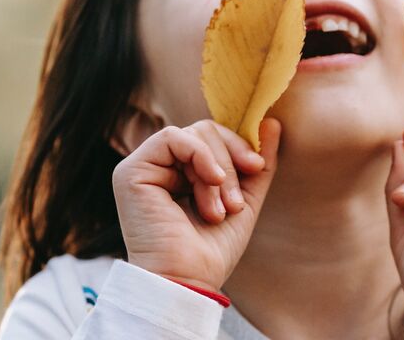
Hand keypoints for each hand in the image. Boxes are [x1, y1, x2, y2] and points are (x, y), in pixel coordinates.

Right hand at [112, 118, 280, 292]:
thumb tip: (272, 122)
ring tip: (219, 210)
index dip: (238, 146)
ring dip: (217, 171)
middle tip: (235, 204)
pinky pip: (172, 137)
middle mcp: (159, 167)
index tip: (257, 168)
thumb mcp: (245, 200)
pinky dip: (200, 155)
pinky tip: (209, 182)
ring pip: (194, 134)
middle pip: (205, 131)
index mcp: (180, 173)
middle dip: (229, 164)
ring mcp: (143, 168)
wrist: (188, 281)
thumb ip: (258, 163)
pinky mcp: (131, 171)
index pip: (212, 137)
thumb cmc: (212, 250)